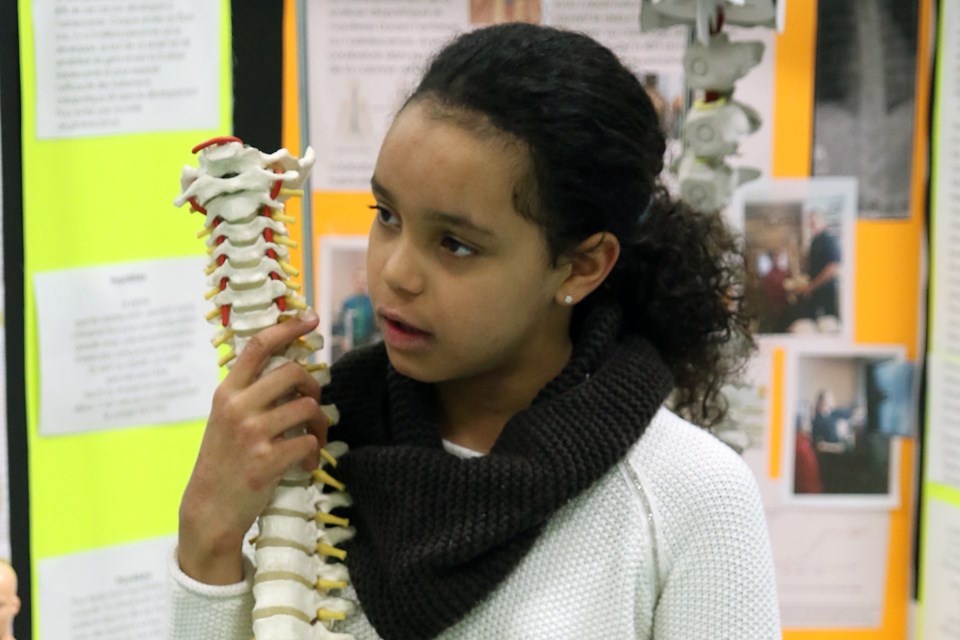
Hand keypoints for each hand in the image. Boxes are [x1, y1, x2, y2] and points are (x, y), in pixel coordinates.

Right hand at [177, 312, 328, 583]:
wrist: (208, 511)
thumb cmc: (223, 463)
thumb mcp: (226, 420)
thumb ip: (251, 395)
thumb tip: (291, 371)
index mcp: (227, 393)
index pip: (258, 346)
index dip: (287, 327)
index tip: (310, 317)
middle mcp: (237, 407)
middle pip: (293, 372)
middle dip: (313, 385)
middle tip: (313, 404)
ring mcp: (251, 433)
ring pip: (308, 407)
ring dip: (320, 424)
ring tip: (313, 440)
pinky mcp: (266, 460)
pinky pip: (308, 442)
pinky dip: (313, 453)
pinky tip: (304, 464)